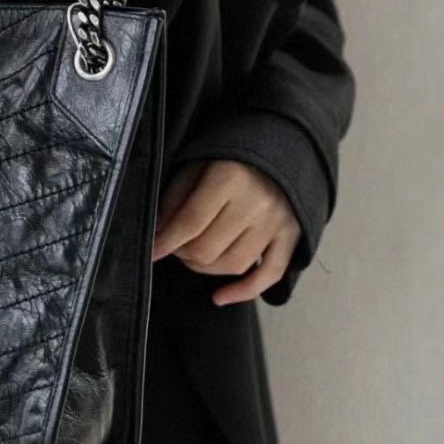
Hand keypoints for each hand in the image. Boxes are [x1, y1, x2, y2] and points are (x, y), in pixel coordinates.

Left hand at [150, 160, 302, 305]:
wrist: (282, 146)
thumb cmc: (230, 155)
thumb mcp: (196, 166)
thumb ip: (175, 200)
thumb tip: (159, 235)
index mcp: (230, 178)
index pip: (190, 223)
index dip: (165, 242)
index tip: (150, 251)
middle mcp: (257, 204)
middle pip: (208, 249)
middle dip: (183, 253)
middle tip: (176, 245)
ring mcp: (278, 223)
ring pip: (233, 265)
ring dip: (205, 268)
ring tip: (194, 256)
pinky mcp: (293, 237)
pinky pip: (269, 275)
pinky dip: (243, 292)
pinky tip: (220, 297)